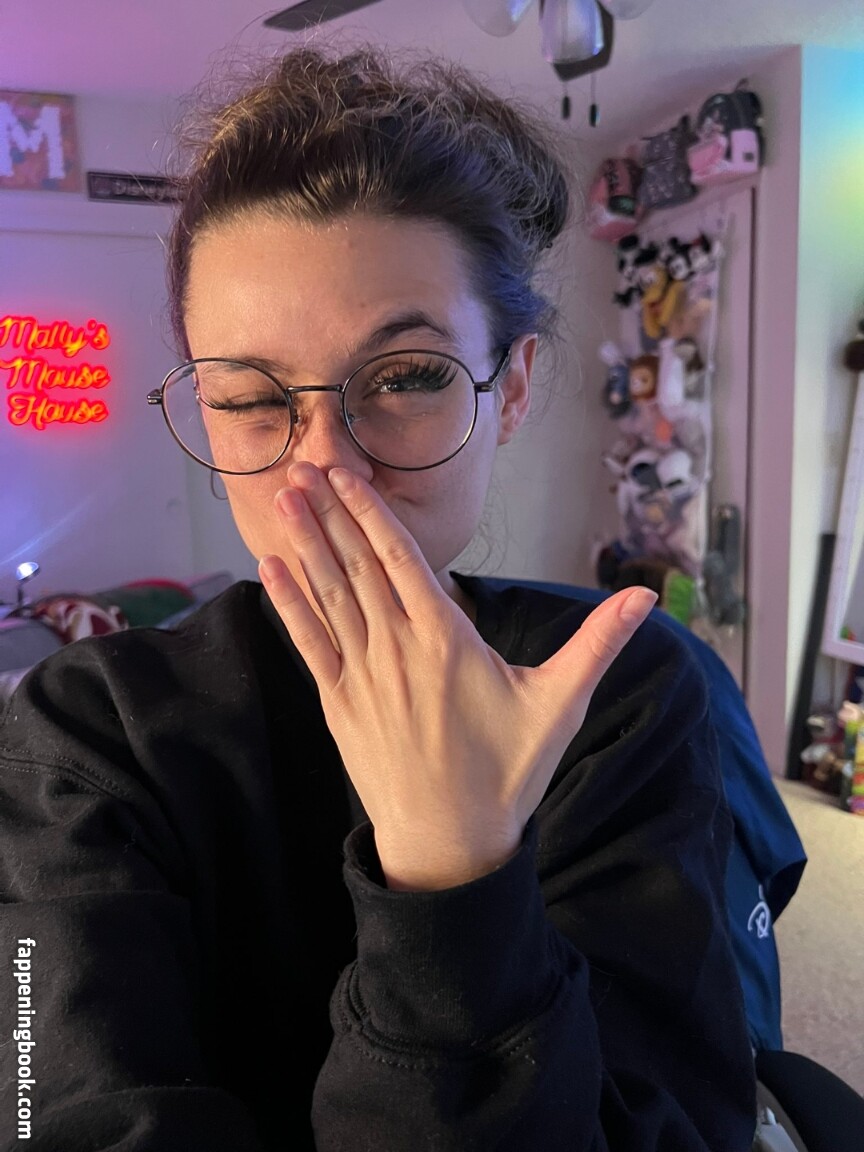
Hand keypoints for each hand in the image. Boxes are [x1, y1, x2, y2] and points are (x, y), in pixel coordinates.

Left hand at [259, 463, 656, 891]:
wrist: (450, 845)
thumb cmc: (508, 774)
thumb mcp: (560, 705)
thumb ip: (598, 644)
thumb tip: (648, 598)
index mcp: (446, 640)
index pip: (403, 559)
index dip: (372, 512)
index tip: (349, 474)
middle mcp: (397, 649)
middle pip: (360, 565)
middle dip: (332, 511)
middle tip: (306, 463)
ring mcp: (362, 676)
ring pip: (331, 595)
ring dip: (308, 543)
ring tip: (286, 498)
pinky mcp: (339, 704)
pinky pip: (309, 643)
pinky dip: (289, 604)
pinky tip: (270, 570)